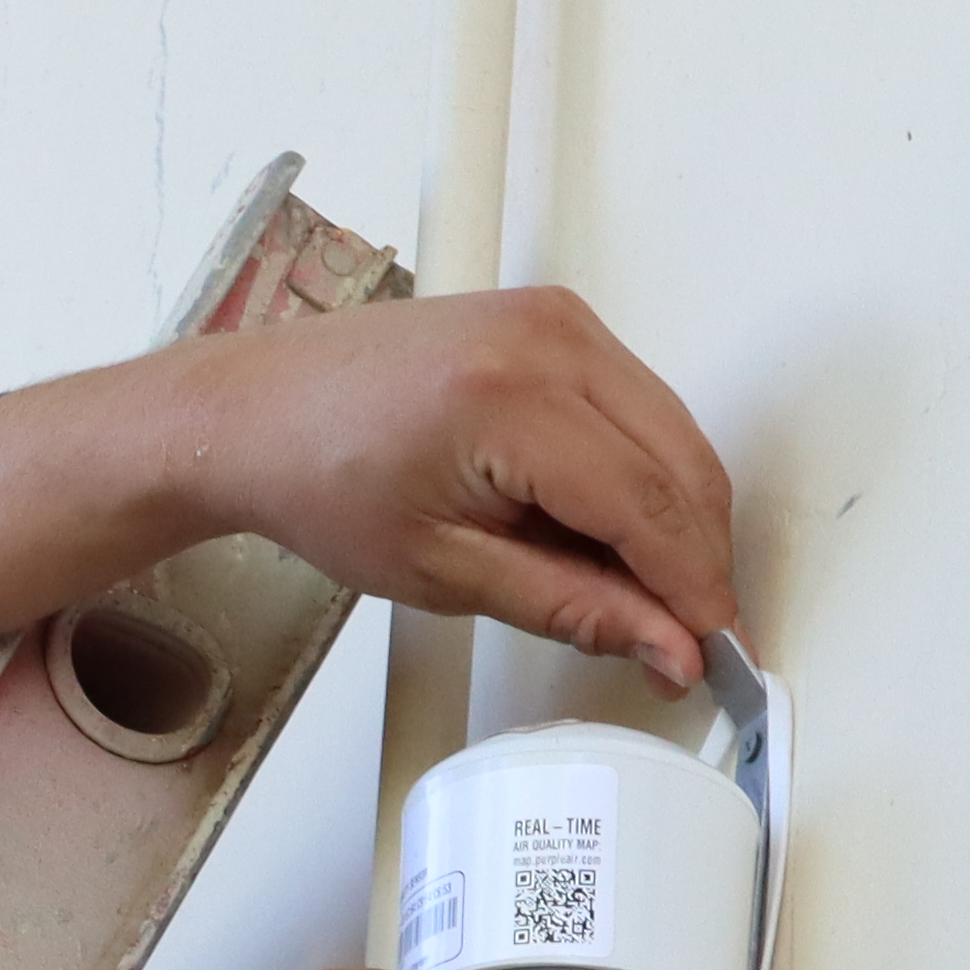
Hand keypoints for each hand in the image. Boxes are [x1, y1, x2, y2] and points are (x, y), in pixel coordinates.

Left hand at [0, 285, 740, 684]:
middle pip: (681, 466)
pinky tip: (605, 528)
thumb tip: (662, 642)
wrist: (255, 414)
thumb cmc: (317, 479)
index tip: (714, 651)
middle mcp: (546, 340)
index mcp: (510, 400)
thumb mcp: (445, 572)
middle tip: (683, 637)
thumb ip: (572, 607)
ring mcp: (556, 318)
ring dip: (674, 517)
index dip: (694, 590)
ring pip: (674, 434)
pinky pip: (640, 403)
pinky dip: (643, 471)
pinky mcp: (555, 319)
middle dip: (695, 560)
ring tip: (633, 590)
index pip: (650, 507)